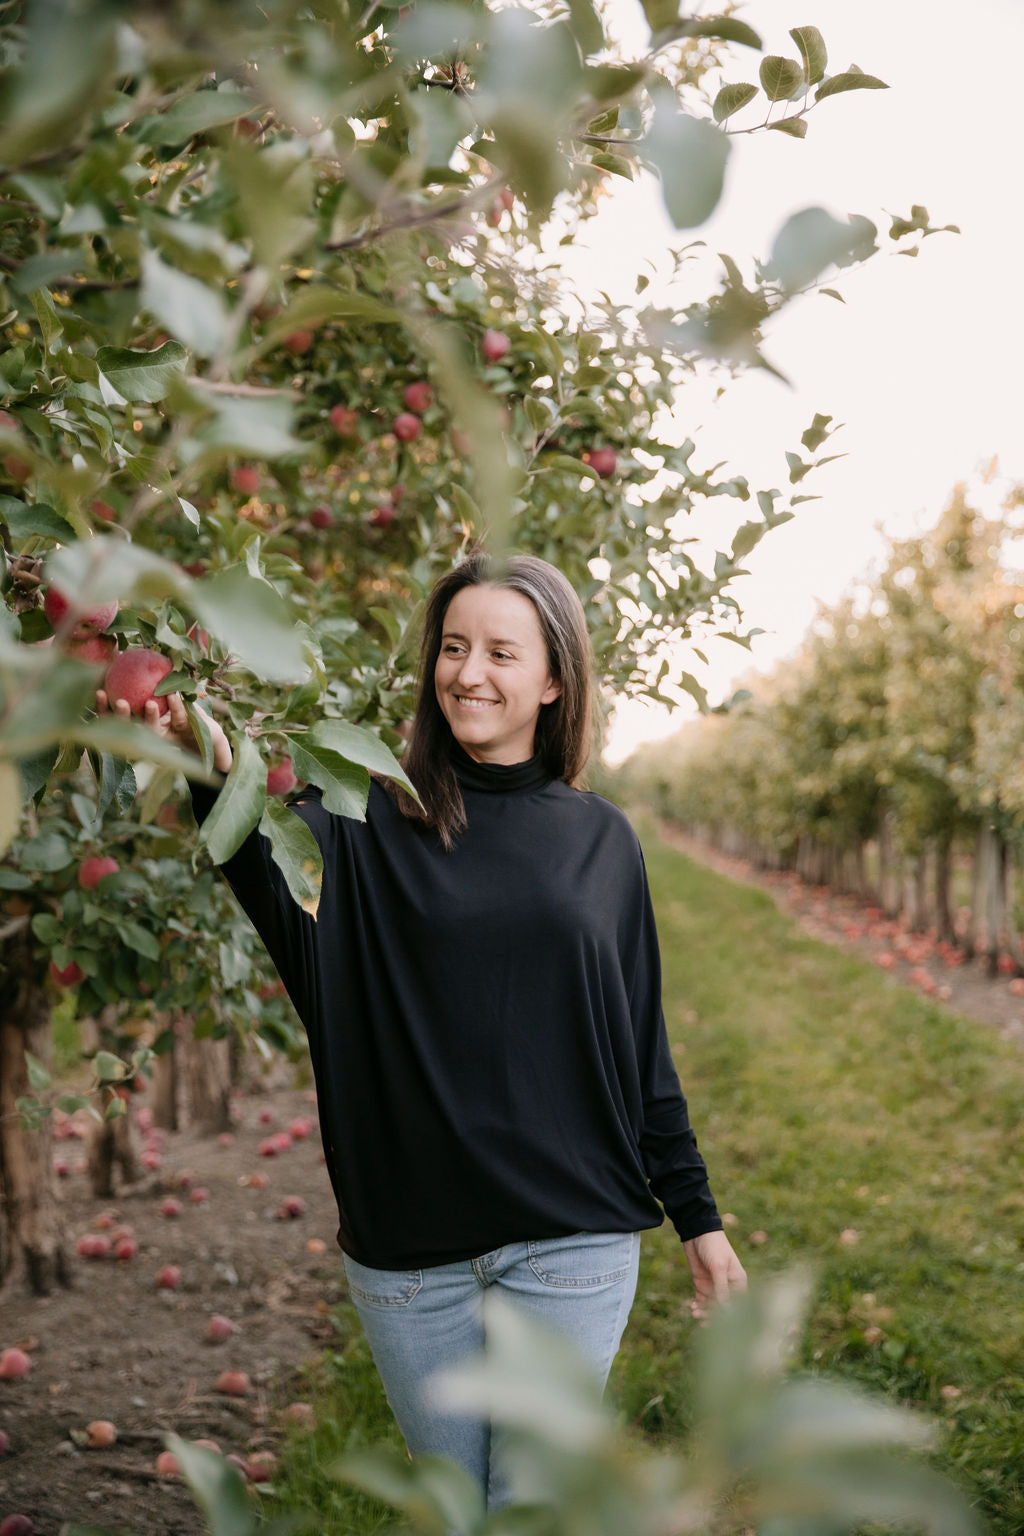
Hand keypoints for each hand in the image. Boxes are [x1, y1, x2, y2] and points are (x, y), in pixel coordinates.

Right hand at [96, 688, 233, 773]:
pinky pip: (178, 718)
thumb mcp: (158, 688)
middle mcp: (147, 734)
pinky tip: (173, 694)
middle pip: (129, 729)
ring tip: (150, 703)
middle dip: (121, 717)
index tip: (98, 691)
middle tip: (119, 701)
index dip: (103, 708)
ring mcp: (165, 737)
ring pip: (153, 730)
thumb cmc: (174, 703)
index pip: (113, 719)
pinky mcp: (184, 734)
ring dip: (149, 717)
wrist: (206, 730)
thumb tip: (122, 650)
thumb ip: (142, 675)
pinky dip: (175, 706)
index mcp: (135, 724)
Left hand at [682, 1229, 746, 1320]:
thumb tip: (727, 1311)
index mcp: (738, 1282)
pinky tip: (692, 1307)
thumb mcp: (718, 1267)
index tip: (719, 1323)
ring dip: (704, 1312)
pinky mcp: (702, 1284)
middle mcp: (728, 1286)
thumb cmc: (713, 1246)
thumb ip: (722, 1288)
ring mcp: (714, 1286)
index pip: (737, 1305)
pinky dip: (698, 1305)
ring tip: (694, 1313)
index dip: (729, 1315)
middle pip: (723, 1308)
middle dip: (714, 1316)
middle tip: (702, 1320)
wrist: (697, 1232)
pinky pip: (702, 1300)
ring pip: (711, 1306)